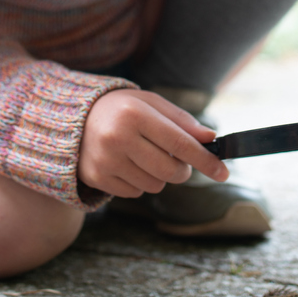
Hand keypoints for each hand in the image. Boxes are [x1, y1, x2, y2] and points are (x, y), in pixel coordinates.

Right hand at [78, 89, 229, 197]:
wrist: (73, 119)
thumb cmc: (121, 109)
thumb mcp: (150, 103)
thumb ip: (181, 120)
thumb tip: (210, 138)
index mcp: (135, 114)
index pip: (180, 143)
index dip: (206, 160)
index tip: (223, 172)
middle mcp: (117, 137)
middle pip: (170, 171)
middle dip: (183, 170)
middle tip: (179, 161)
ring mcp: (105, 160)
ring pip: (154, 185)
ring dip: (159, 176)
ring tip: (144, 156)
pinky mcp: (97, 178)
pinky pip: (135, 193)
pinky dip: (139, 183)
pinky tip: (127, 164)